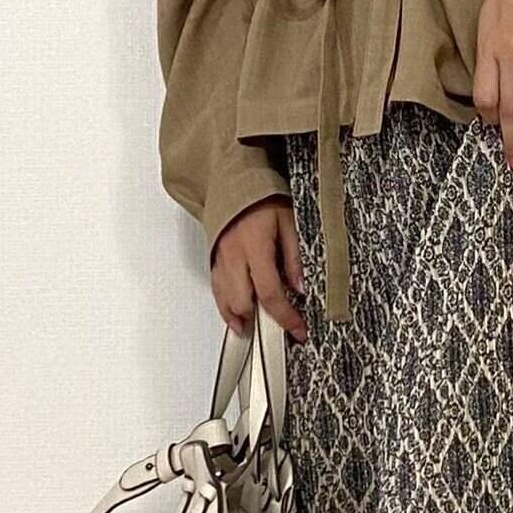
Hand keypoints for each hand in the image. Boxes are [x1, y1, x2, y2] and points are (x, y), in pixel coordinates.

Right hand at [210, 198, 304, 339]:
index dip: (285, 316)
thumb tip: (300, 287)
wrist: (232, 182)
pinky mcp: (213, 261)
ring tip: (256, 327)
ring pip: (226, 302)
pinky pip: (217, 292)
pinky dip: (226, 308)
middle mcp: (233, 258)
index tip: (297, 329)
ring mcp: (220, 261)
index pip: (270, 293)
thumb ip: (294, 258)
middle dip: (261, 321)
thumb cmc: (260, 198)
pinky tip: (236, 317)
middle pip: (243, 303)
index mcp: (254, 248)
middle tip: (279, 328)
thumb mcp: (288, 223)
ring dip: (241, 318)